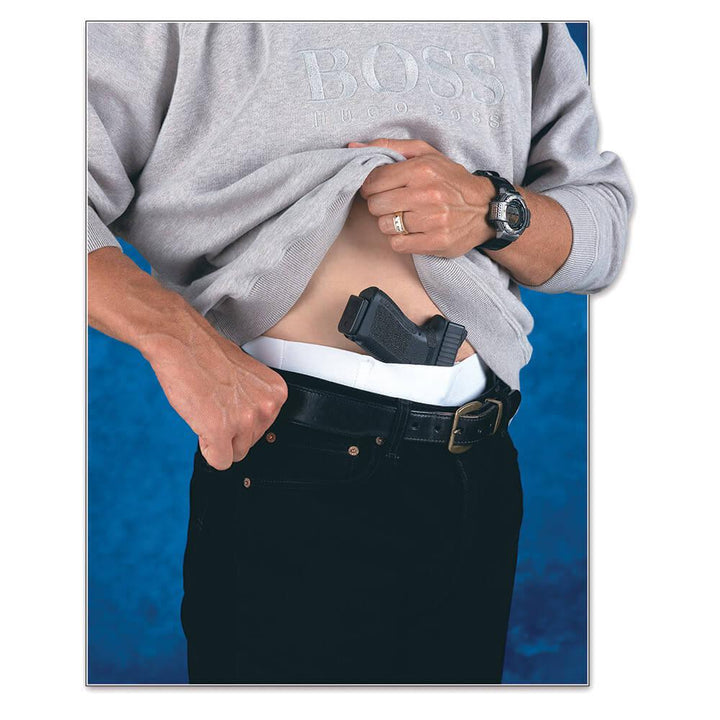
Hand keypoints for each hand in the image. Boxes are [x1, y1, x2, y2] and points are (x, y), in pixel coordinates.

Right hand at [142, 316, 287, 470]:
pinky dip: (207, 449)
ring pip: (234, 454)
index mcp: (276, 394)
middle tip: (214, 404)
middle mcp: (266, 407)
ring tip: (206, 408)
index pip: (263, 430)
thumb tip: (251, 427)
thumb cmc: (208, 355)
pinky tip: (200, 422)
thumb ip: (255, 402)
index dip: (239, 420)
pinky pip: (219, 461)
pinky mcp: (221, 431)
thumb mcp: (247, 377)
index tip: (227, 402)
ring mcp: (244, 419)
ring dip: (216, 437)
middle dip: (229, 431)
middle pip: (249, 444)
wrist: (180, 341)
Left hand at [347, 138, 494, 256]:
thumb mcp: (425, 153)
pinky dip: (399, 239)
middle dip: (380, 205)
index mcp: (422, 169)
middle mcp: (428, 194)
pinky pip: (397, 244)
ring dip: (389, 223)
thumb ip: (389, 147)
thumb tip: (352, 146)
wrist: (485, 208)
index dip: (371, 187)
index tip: (380, 189)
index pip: (374, 181)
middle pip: (376, 205)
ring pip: (384, 226)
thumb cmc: (450, 179)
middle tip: (393, 204)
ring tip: (404, 217)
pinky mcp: (436, 242)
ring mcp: (433, 220)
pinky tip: (411, 231)